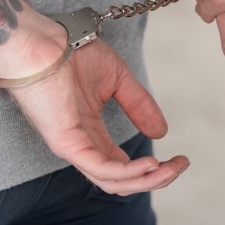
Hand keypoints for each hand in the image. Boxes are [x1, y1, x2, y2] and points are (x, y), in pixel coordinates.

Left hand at [8, 38, 188, 194]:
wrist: (43, 42)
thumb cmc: (72, 54)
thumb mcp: (118, 80)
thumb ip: (139, 106)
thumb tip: (161, 132)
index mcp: (92, 133)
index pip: (123, 167)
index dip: (154, 169)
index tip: (181, 159)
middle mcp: (83, 145)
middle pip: (121, 181)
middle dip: (155, 179)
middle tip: (181, 166)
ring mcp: (73, 146)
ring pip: (112, 181)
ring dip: (146, 180)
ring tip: (169, 168)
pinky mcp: (66, 142)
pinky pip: (100, 169)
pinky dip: (128, 172)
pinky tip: (150, 164)